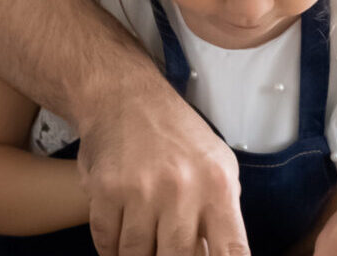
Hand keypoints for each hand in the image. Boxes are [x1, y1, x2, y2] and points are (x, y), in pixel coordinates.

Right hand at [72, 76, 249, 255]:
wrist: (124, 97)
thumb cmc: (175, 134)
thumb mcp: (217, 164)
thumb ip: (222, 212)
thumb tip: (217, 255)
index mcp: (217, 185)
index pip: (231, 250)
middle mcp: (181, 188)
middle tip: (165, 253)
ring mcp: (141, 189)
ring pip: (137, 255)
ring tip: (142, 249)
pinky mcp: (105, 189)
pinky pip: (106, 241)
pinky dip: (111, 251)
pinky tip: (118, 246)